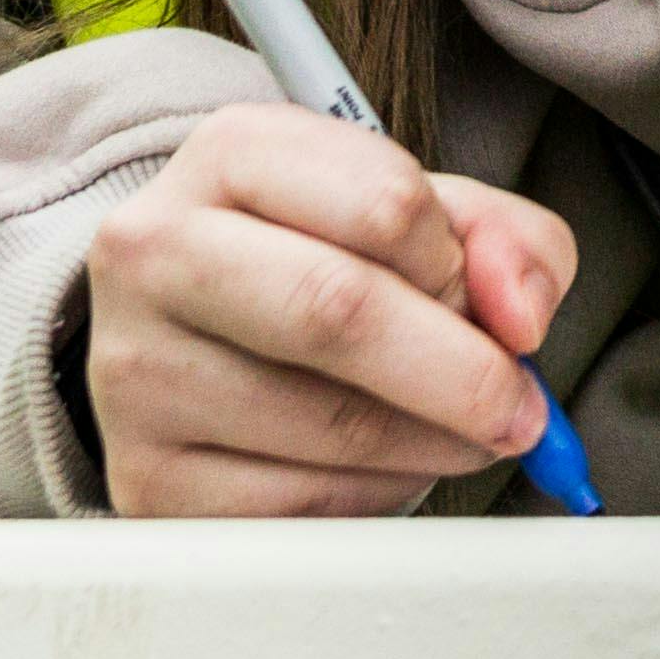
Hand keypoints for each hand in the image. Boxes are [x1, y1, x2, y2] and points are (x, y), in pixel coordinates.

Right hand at [83, 99, 578, 517]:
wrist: (185, 330)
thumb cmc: (316, 258)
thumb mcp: (412, 210)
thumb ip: (500, 238)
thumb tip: (522, 316)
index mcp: (230, 152)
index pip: (382, 202)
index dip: (461, 266)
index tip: (488, 301)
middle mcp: (158, 251)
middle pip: (338, 311)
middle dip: (463, 373)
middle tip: (521, 407)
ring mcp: (136, 371)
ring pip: (330, 425)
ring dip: (434, 443)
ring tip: (461, 431)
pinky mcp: (144, 479)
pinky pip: (299, 506)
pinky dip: (378, 497)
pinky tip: (388, 466)